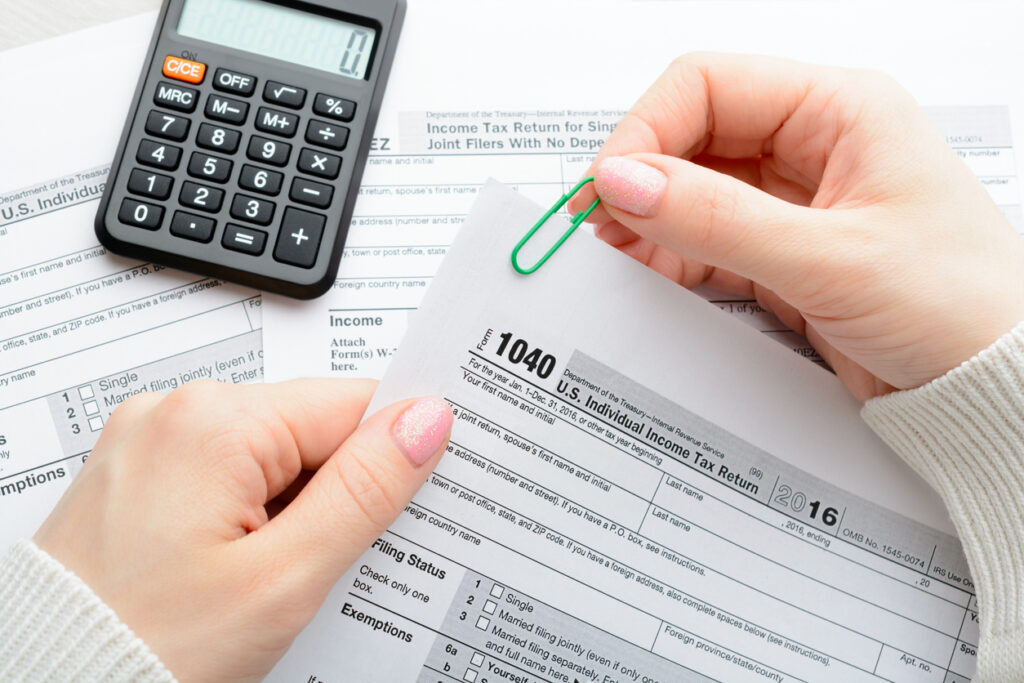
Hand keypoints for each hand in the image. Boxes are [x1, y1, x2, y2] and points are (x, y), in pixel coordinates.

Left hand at [33, 380, 451, 680]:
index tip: (405, 505)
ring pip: (268, 457)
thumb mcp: (283, 577)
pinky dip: (249, 514)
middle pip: (307, 431)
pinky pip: (223, 475)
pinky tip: (239, 571)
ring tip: (270, 582)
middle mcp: (175, 413)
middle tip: (323, 568)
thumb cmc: (146, 646)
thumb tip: (424, 419)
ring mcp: (150, 443)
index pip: (350, 405)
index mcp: (213, 420)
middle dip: (335, 494)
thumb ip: (364, 490)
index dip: (391, 457)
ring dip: (292, 511)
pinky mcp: (138, 474)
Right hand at [570, 53, 1023, 400]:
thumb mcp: (828, 258)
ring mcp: (794, 200)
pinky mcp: (783, 251)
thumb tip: (622, 181)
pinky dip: (673, 257)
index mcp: (838, 110)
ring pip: (692, 190)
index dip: (646, 132)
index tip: (608, 189)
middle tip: (603, 229)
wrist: (992, 387)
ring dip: (651, 220)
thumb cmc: (958, 306)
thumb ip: (715, 218)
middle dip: (640, 179)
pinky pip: (707, 240)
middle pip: (691, 136)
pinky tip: (653, 276)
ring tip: (623, 257)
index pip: (707, 86)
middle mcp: (813, 144)